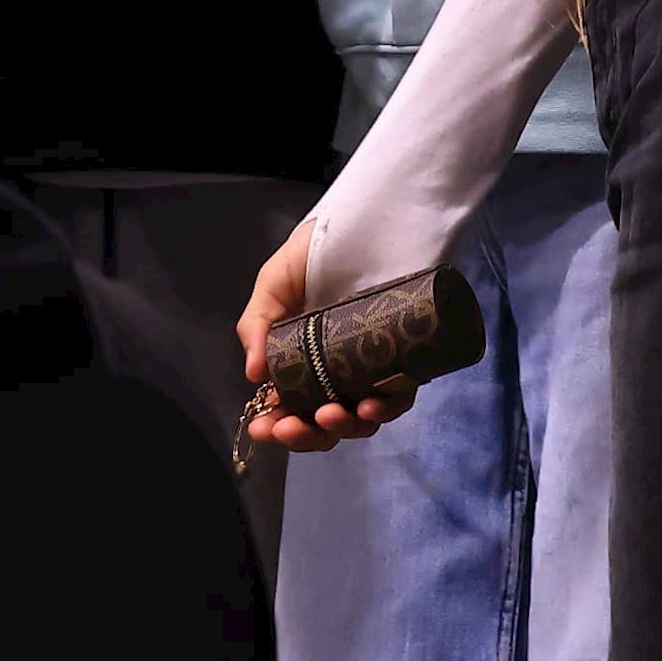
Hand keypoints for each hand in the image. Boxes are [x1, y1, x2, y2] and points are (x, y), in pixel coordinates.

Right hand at [233, 224, 407, 451]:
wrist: (366, 224)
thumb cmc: (316, 253)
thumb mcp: (273, 285)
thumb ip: (257, 325)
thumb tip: (254, 375)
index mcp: (303, 360)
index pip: (290, 405)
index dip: (276, 425)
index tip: (263, 430)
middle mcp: (339, 370)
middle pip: (324, 422)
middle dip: (305, 435)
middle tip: (290, 429)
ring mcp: (373, 368)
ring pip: (361, 418)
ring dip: (343, 427)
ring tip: (330, 415)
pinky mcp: (407, 360)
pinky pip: (399, 396)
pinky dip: (384, 410)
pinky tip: (368, 406)